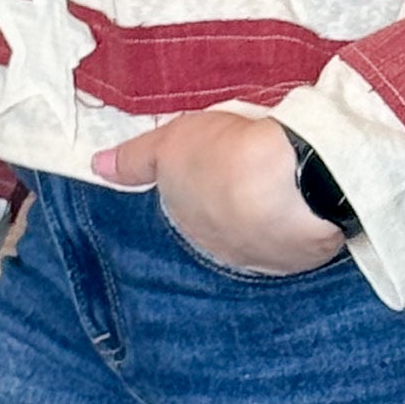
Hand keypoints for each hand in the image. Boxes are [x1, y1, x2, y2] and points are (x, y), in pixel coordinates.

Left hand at [97, 108, 348, 275]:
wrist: (289, 181)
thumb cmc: (224, 158)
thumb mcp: (170, 144)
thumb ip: (135, 159)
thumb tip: (97, 167)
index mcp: (186, 227)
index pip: (186, 213)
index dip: (198, 188)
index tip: (214, 170)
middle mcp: (219, 252)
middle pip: (222, 228)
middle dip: (231, 208)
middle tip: (247, 174)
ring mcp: (262, 260)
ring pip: (260, 238)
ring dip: (267, 219)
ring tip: (282, 186)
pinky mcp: (302, 259)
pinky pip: (297, 241)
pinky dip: (299, 224)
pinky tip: (308, 202)